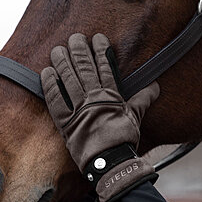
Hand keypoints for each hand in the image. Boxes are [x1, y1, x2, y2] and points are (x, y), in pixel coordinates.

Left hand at [41, 33, 158, 201]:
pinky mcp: (65, 122)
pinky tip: (46, 72)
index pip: (105, 67)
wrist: (111, 164)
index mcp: (110, 96)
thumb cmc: (124, 141)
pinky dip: (50, 85)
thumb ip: (143, 99)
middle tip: (75, 37)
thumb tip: (155, 86)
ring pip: (68, 79)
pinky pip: (55, 100)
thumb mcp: (136, 117)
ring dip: (63, 61)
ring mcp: (78, 109)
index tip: (97, 38)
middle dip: (79, 50)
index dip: (100, 50)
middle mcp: (93, 99)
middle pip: (84, 68)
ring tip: (59, 48)